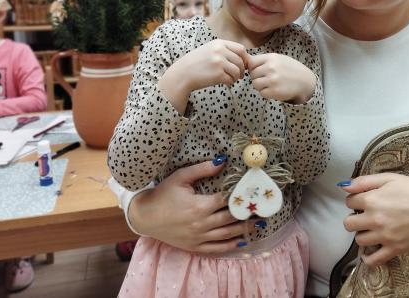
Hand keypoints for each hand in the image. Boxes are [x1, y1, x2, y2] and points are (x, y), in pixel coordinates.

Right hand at [128, 159, 252, 252]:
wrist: (144, 216)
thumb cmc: (163, 194)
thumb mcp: (181, 177)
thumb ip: (203, 169)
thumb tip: (223, 160)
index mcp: (199, 205)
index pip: (227, 200)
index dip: (242, 196)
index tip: (255, 192)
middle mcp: (201, 223)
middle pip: (231, 218)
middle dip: (248, 213)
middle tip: (264, 208)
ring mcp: (198, 237)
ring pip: (227, 234)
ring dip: (245, 229)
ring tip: (260, 224)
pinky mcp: (194, 246)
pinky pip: (216, 248)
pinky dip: (230, 246)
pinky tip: (242, 242)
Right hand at [159, 39, 249, 111]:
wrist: (182, 74)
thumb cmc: (197, 63)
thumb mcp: (209, 49)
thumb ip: (224, 50)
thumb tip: (244, 57)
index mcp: (219, 43)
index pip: (241, 49)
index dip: (244, 58)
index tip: (242, 64)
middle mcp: (220, 51)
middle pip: (241, 60)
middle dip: (241, 69)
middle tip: (238, 75)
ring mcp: (219, 62)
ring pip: (237, 71)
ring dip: (236, 77)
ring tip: (230, 79)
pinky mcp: (218, 74)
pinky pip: (231, 79)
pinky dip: (230, 82)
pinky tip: (225, 83)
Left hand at [248, 53, 315, 103]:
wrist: (305, 81)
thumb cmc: (290, 69)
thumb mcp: (278, 59)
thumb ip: (262, 60)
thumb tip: (243, 60)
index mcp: (271, 58)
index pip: (251, 63)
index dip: (253, 68)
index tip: (259, 71)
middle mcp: (271, 67)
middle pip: (252, 74)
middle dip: (257, 77)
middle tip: (268, 79)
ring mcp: (272, 80)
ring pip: (255, 84)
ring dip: (261, 86)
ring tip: (271, 84)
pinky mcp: (274, 91)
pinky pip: (262, 93)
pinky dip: (266, 93)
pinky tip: (275, 89)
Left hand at [339, 173, 408, 265]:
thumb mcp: (390, 178)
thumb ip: (364, 181)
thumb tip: (343, 186)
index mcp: (372, 199)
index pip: (349, 202)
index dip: (355, 199)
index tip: (363, 200)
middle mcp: (375, 219)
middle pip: (349, 223)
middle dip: (354, 218)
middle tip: (365, 215)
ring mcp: (384, 236)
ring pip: (359, 240)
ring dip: (363, 234)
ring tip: (373, 228)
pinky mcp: (394, 249)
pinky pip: (374, 260)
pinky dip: (368, 258)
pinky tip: (370, 251)